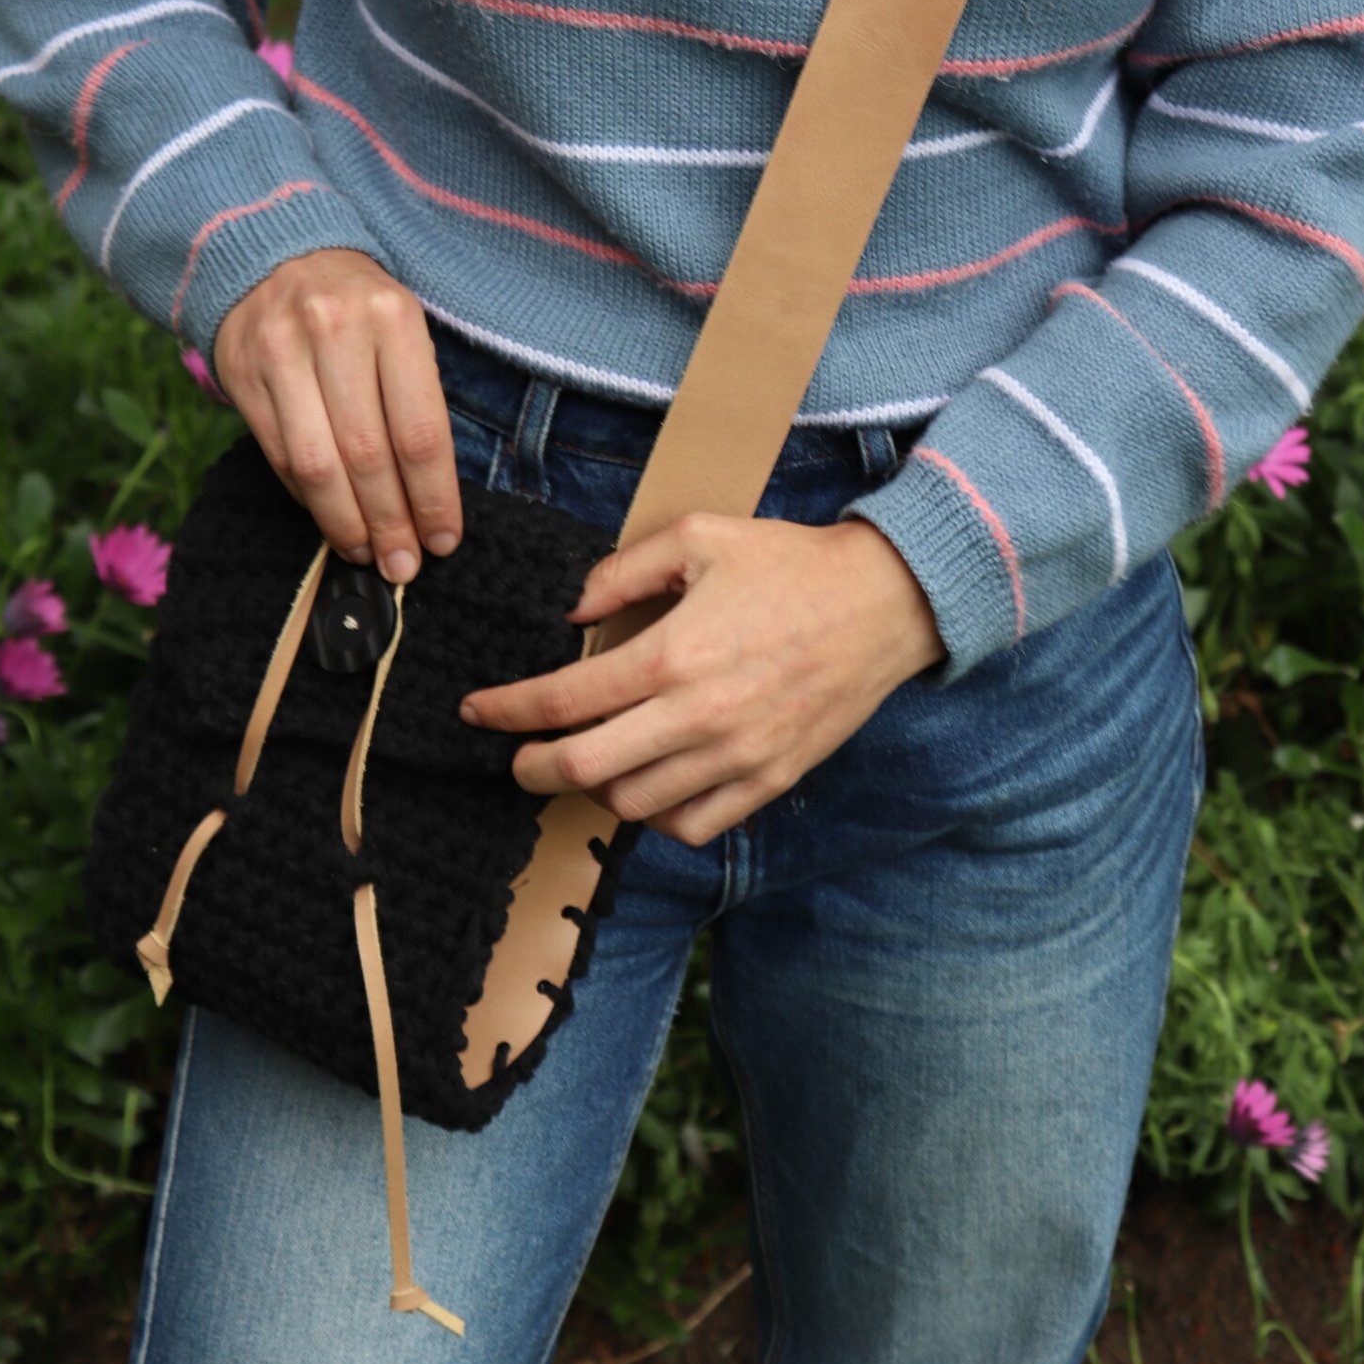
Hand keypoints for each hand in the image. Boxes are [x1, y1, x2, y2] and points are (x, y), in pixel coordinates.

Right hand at [212, 249, 461, 578]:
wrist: (272, 251)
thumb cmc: (358, 304)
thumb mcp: (402, 325)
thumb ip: (416, 398)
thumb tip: (430, 497)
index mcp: (392, 318)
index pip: (419, 430)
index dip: (433, 497)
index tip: (445, 539)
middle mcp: (334, 331)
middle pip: (368, 455)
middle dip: (391, 522)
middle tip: (405, 565)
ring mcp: (281, 353)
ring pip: (317, 464)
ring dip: (346, 523)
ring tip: (368, 553)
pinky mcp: (242, 374)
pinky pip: (279, 455)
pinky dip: (308, 498)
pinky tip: (331, 518)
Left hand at [459, 514, 945, 847]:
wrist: (885, 602)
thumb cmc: (790, 564)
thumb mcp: (699, 537)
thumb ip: (622, 571)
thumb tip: (571, 611)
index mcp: (672, 654)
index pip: (562, 700)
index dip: (506, 711)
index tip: (478, 712)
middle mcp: (698, 717)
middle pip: (584, 768)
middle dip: (532, 768)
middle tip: (516, 759)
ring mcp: (736, 757)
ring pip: (633, 805)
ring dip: (594, 789)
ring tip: (584, 764)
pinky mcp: (769, 780)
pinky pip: (693, 825)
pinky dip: (656, 816)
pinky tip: (646, 786)